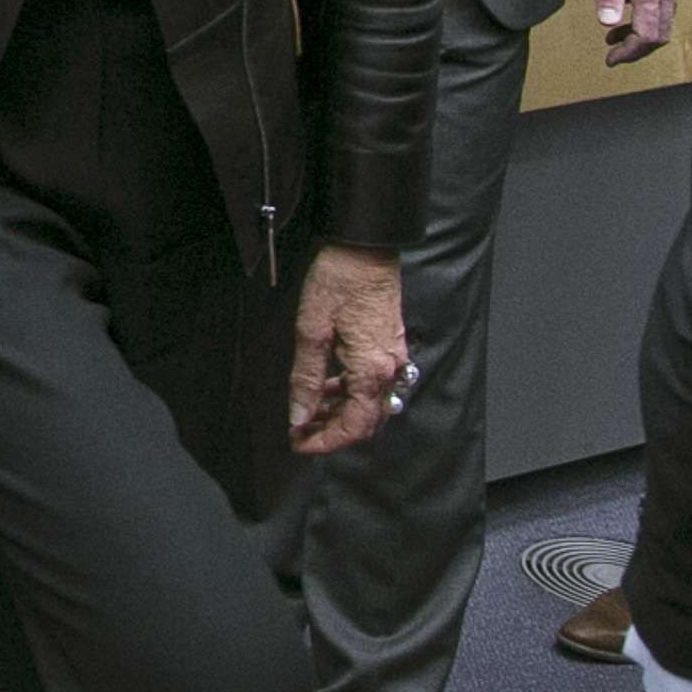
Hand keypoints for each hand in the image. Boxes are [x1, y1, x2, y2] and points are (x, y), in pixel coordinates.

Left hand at [288, 241, 408, 454]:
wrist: (364, 248)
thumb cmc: (337, 283)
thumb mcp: (311, 332)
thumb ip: (306, 378)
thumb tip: (299, 415)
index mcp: (372, 371)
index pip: (355, 426)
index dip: (328, 442)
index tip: (300, 443)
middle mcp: (390, 370)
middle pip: (366, 419)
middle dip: (333, 431)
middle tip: (300, 431)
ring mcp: (392, 358)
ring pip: (369, 402)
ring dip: (339, 412)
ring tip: (306, 412)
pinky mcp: (388, 345)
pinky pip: (372, 382)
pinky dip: (348, 392)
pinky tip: (325, 387)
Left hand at [596, 0, 686, 65]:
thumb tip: (608, 21)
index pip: (649, 34)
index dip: (630, 52)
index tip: (612, 58)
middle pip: (660, 31)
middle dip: (637, 48)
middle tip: (614, 54)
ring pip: (663, 18)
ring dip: (640, 32)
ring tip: (615, 36)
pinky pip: (663, 2)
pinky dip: (646, 14)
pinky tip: (627, 8)